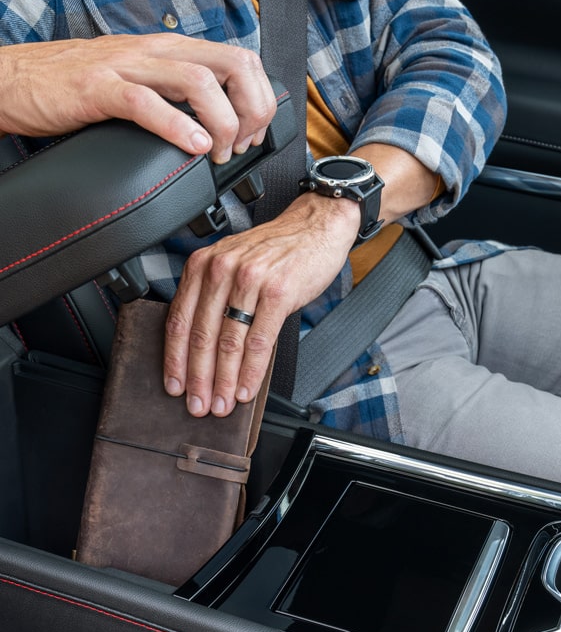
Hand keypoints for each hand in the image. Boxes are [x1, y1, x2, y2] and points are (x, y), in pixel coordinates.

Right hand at [0, 34, 275, 162]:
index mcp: (174, 50)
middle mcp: (157, 51)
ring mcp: (128, 67)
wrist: (19, 79)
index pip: (243, 60)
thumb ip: (184, 95)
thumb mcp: (147, 82)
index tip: (253, 136)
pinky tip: (192, 147)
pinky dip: (178, 127)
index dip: (259, 100)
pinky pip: (146, 103)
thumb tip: (228, 125)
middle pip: (233, 65)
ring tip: (216, 153)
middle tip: (240, 146)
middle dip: (252, 111)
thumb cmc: (84, 87)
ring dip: (222, 124)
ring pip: (200, 81)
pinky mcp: (98, 89)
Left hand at [163, 193, 361, 415]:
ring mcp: (249, 281)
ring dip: (224, 381)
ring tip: (223, 403)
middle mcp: (221, 270)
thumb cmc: (279, 249)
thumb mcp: (235, 265)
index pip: (180, 320)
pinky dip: (252, 371)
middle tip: (199, 404)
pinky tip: (247, 388)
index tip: (174, 385)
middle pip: (201, 336)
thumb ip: (217, 297)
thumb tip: (207, 350)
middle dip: (198, 378)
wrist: (315, 227)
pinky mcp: (277, 292)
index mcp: (204, 265)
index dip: (175, 359)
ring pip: (228, 342)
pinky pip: (258, 341)